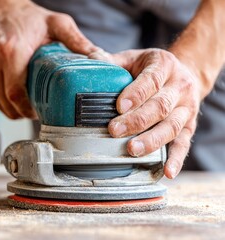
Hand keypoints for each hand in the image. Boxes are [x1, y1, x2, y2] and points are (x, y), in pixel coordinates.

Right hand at [0, 0, 101, 118]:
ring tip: (31, 96)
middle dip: (28, 112)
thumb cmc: (27, 19)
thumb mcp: (57, 25)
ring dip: (18, 109)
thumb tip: (100, 60)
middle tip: (43, 105)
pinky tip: (16, 90)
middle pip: (10, 106)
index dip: (32, 110)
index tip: (46, 110)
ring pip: (2, 108)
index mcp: (9, 52)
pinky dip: (6, 103)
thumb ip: (79, 42)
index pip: (16, 95)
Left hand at [105, 49, 201, 178]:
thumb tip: (87, 58)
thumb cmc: (151, 68)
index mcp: (164, 65)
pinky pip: (184, 143)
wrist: (185, 73)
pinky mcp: (189, 126)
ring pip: (172, 126)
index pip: (151, 80)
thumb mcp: (133, 58)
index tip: (119, 106)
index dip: (136, 93)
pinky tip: (167, 171)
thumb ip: (111, 61)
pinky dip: (176, 159)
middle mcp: (179, 86)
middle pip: (160, 106)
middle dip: (137, 120)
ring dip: (152, 140)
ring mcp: (186, 108)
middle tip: (114, 130)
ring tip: (133, 150)